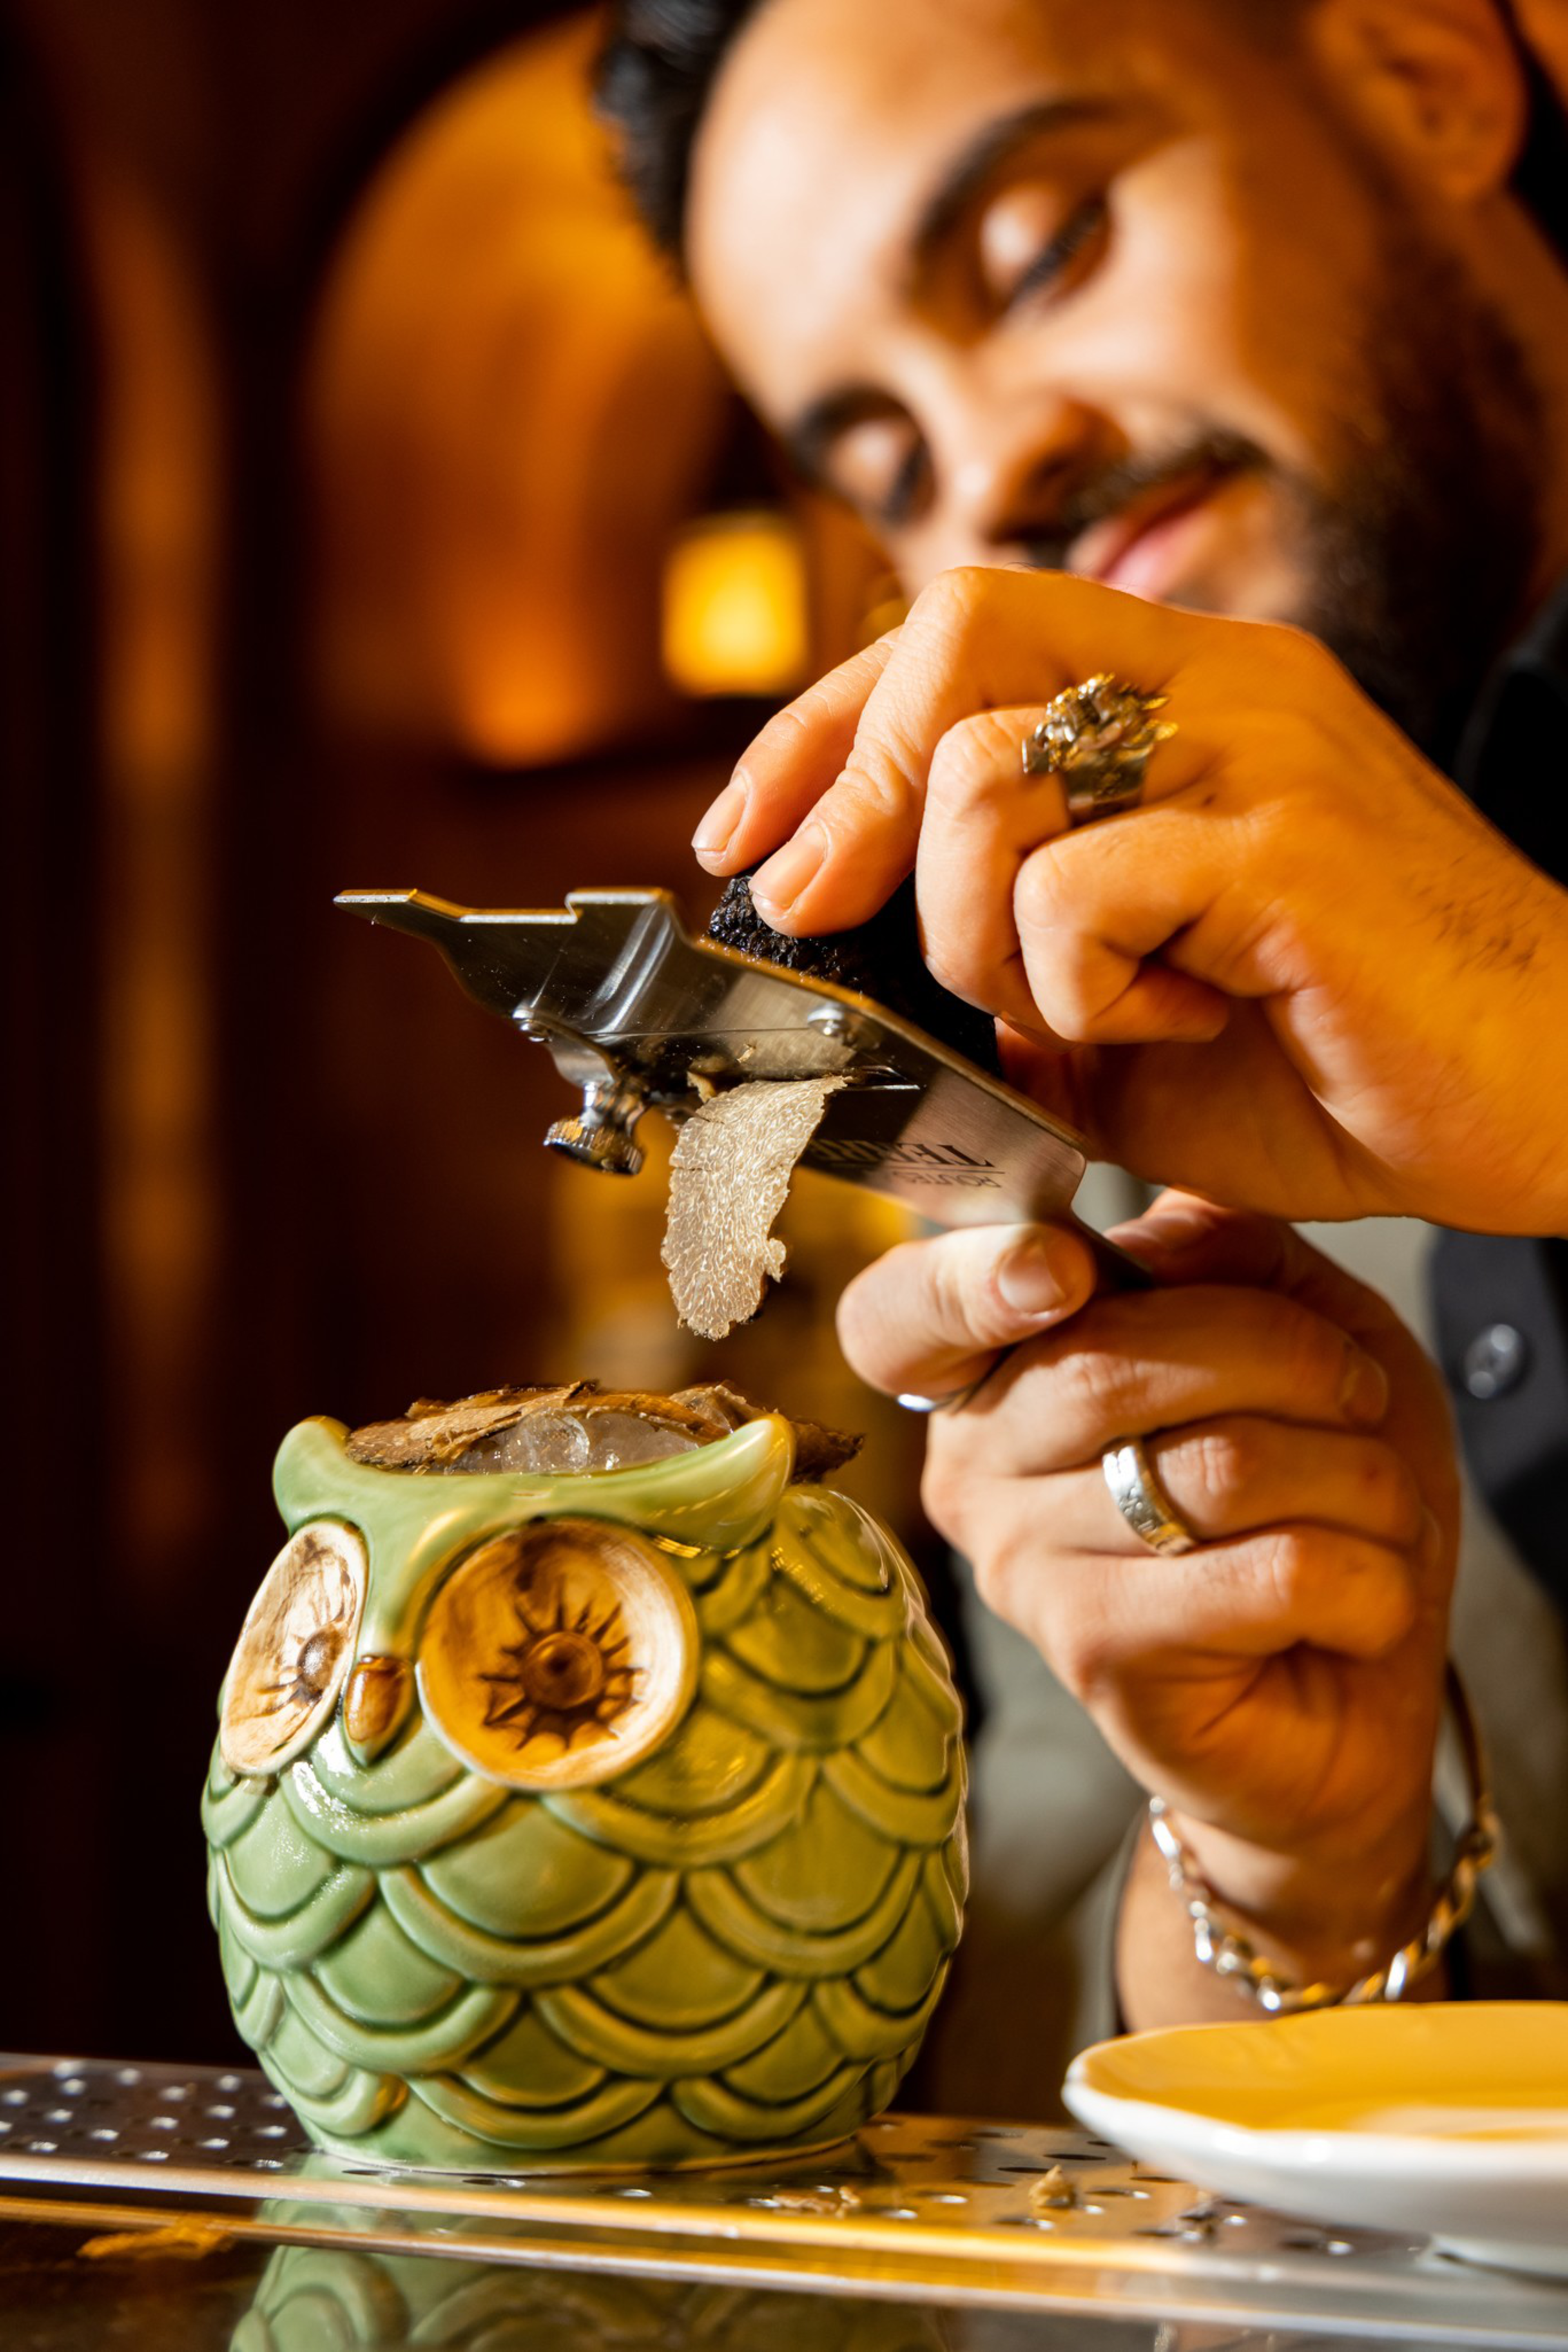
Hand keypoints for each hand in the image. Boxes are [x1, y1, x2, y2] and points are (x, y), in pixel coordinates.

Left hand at [696, 567, 1567, 1231]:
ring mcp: (1263, 750)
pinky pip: (1081, 892)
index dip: (826, 727)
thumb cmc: (1338, 1056)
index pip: (956, 630)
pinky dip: (1083, 991)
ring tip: (1079, 1005)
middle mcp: (1224, 681)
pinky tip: (1173, 1025)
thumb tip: (857, 964)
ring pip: (994, 780)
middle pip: (955, 642)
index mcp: (1187, 689)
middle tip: (821, 911)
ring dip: (977, 931)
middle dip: (850, 793)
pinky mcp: (1288, 847)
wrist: (1539, 1098)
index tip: (752, 834)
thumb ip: (1005, 969)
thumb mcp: (1122, 1017)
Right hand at [836, 1195, 1459, 2020]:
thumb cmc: (1316, 1486)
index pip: (898, 1315)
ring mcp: (1022, 1568)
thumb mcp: (1300, 1319)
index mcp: (994, 1368)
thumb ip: (1222, 1247)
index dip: (966, 1279)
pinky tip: (1361, 1597)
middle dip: (1289, 1358)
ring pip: (1220, 1466)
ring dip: (1357, 1478)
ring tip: (1374, 1511)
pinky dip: (1365, 1574)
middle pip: (1114, 1362)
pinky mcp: (1100, 1656)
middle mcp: (973, 1465)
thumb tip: (1149, 1233)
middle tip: (1358, 1398)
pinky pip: (1269, 1571)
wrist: (1355, 1680)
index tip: (1062, 1268)